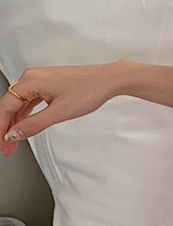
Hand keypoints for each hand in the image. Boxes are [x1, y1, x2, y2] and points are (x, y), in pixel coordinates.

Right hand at [1, 61, 125, 157]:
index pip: (6, 107)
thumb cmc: (89, 90)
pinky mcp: (48, 85)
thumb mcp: (60, 112)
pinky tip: (25, 126)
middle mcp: (32, 77)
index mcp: (30, 80)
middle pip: (10, 106)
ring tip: (15, 141)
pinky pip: (31, 101)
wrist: (108, 80)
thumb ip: (34, 124)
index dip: (1, 128)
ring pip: (20, 105)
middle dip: (7, 128)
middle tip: (8, 147)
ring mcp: (40, 80)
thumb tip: (15, 134)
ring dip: (16, 123)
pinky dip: (27, 115)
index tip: (2, 143)